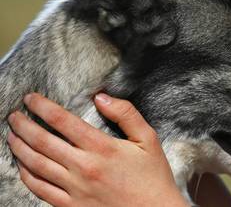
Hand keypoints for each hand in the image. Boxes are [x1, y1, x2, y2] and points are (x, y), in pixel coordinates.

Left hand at [7, 93, 188, 206]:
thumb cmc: (152, 176)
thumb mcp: (148, 139)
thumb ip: (126, 114)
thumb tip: (101, 97)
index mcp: (102, 147)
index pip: (63, 121)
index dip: (42, 107)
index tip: (30, 99)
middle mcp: (84, 167)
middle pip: (43, 141)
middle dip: (23, 125)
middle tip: (14, 116)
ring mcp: (75, 189)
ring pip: (36, 165)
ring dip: (19, 148)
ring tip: (12, 136)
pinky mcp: (71, 206)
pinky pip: (40, 189)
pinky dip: (26, 175)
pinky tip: (22, 165)